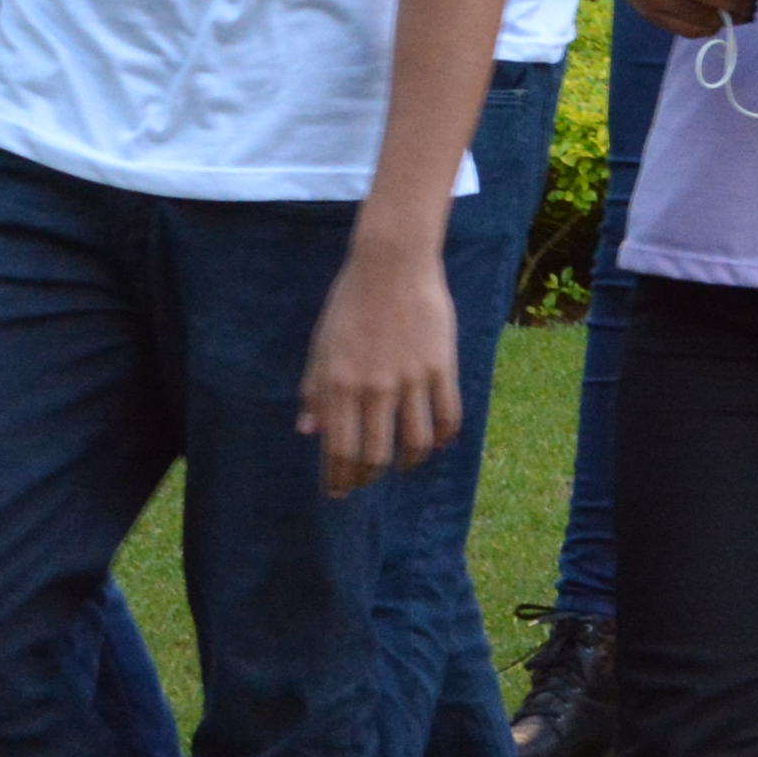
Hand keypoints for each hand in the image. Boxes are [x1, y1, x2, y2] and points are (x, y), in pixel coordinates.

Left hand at [299, 232, 460, 491]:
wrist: (391, 264)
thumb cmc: (350, 304)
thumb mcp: (322, 346)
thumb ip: (314, 391)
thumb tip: (309, 432)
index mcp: (339, 383)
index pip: (339, 449)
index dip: (338, 478)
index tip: (338, 492)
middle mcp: (374, 386)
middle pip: (375, 455)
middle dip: (368, 477)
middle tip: (366, 480)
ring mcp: (411, 378)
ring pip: (414, 443)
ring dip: (407, 462)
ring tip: (402, 463)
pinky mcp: (441, 366)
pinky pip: (448, 416)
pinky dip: (442, 438)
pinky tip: (434, 442)